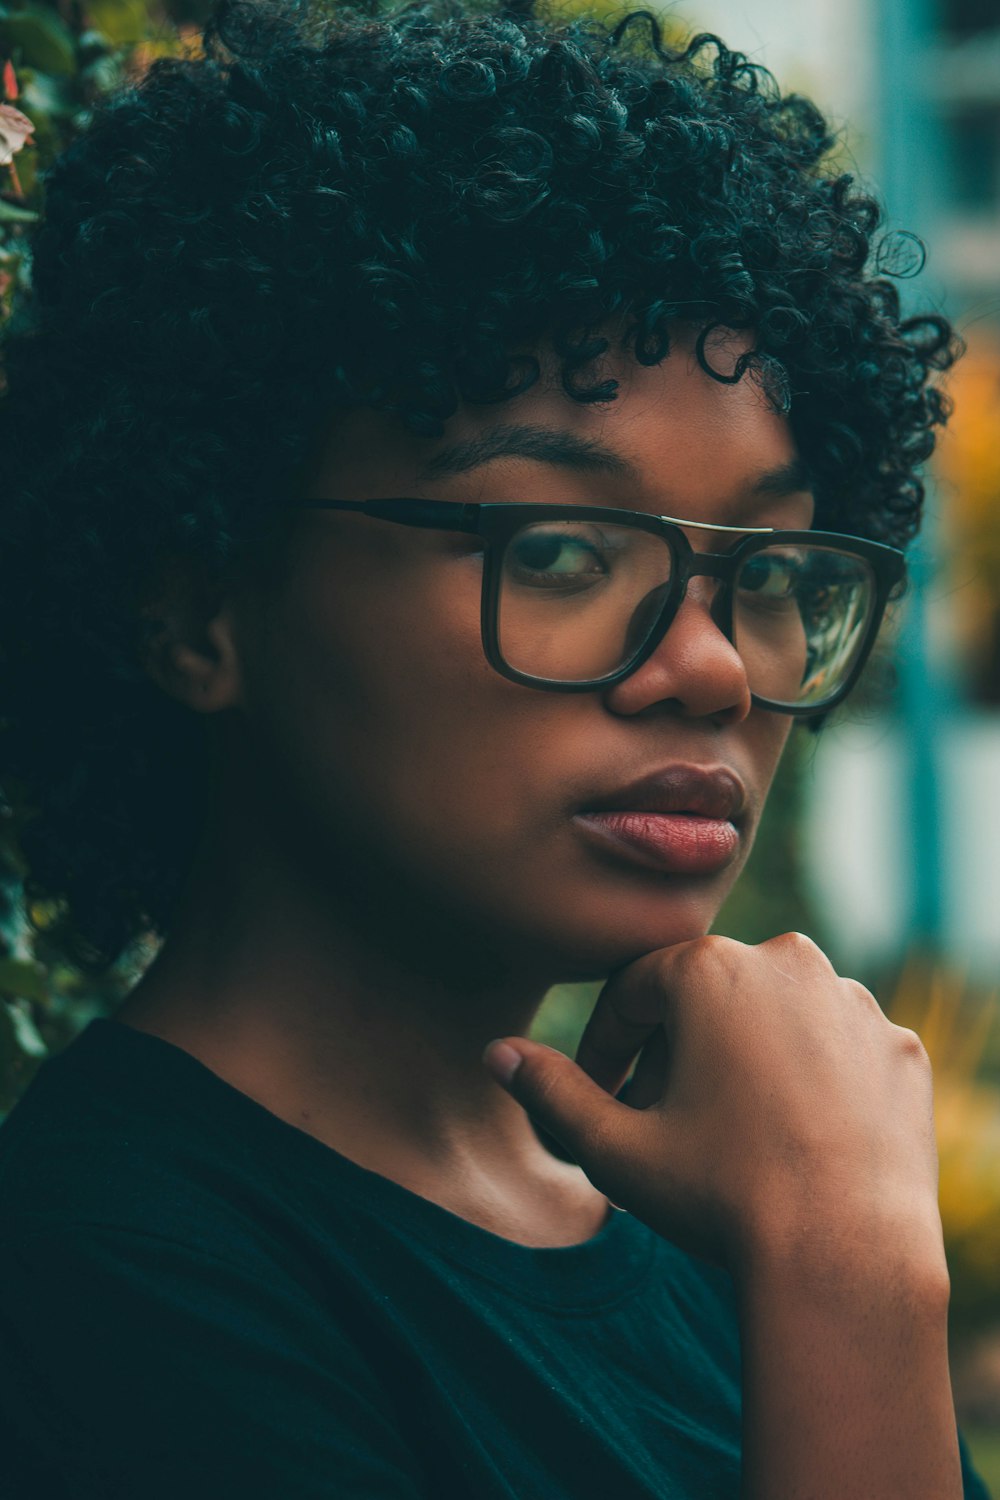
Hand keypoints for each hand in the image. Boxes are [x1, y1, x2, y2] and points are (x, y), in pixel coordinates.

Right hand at [484, 932, 942, 1271]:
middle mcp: (789, 963)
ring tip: (731, 1138)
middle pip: (708, 998)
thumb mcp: (616, 1147)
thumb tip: (495, 1053)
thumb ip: (552, 1091)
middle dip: (677, 1056)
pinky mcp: (899, 1047)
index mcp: (710, 969)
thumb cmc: (720, 1197)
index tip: (601, 1099)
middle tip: (664, 1128)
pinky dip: (811, 1082)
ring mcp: (854, 1003)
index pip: (634, 991)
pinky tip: (795, 1143)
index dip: (606, 1048)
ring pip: (775, 1019)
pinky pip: (837, 1049)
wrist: (847, 1260)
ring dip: (745, 1062)